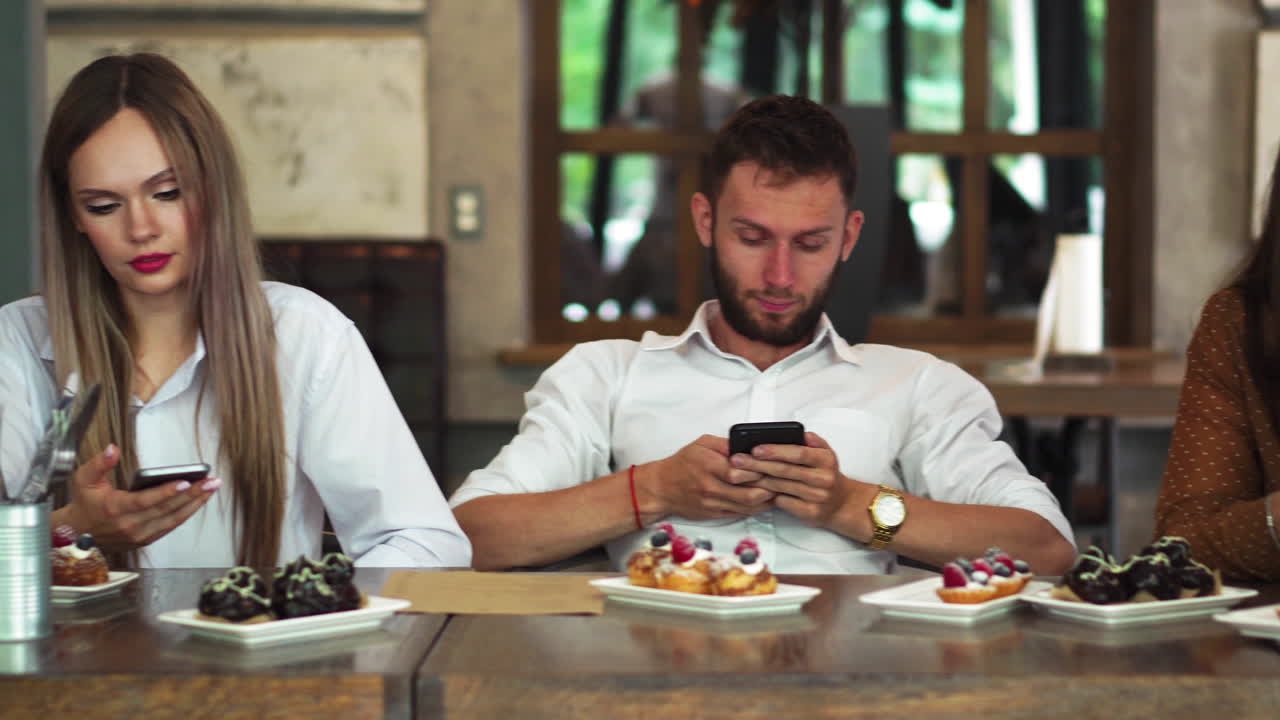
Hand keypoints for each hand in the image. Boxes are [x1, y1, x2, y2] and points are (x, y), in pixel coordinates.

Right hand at [57, 444, 220, 552]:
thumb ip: (99, 463)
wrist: (76, 533)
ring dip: (195, 504)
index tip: (185, 482)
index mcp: (115, 509)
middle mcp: (130, 525)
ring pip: (173, 520)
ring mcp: (139, 535)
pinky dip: (186, 513)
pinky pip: (170, 526)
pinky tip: (198, 501)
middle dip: (192, 495)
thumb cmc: (83, 504)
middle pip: (166, 510)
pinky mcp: (145, 540)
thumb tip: (112, 449)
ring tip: (211, 489)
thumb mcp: (83, 479)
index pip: (146, 501)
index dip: (166, 492)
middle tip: (211, 482)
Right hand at [642, 435, 774, 520]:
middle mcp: (711, 487)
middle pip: (748, 493)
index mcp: (709, 466)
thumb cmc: (682, 464)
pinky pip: (740, 514)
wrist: (662, 488)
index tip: (773, 465)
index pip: (740, 471)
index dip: (759, 470)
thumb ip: (725, 444)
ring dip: (766, 500)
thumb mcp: (701, 444)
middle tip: (782, 481)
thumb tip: (747, 445)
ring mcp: (713, 503)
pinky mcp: (714, 514)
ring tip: (779, 491)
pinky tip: (765, 501)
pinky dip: (755, 508)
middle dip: (768, 487)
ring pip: (747, 506)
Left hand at [731, 432, 854, 527]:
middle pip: (785, 470)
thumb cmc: (826, 474)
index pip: (798, 453)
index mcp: (826, 460)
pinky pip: (783, 502)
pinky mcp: (810, 513)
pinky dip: (767, 495)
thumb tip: (801, 433)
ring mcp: (817, 497)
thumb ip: (813, 441)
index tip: (755, 449)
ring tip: (739, 473)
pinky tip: (753, 489)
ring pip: (781, 486)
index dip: (775, 451)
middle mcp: (823, 478)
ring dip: (757, 479)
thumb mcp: (826, 454)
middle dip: (758, 464)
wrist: (841, 503)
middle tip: (737, 460)